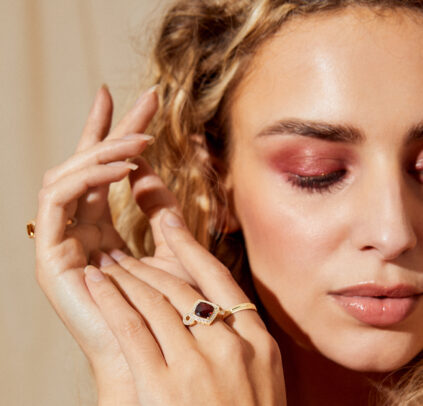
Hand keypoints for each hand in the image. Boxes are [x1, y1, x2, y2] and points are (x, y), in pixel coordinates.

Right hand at [34, 85, 157, 403]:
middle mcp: (78, 228)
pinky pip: (59, 200)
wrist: (156, 350)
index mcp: (101, 227)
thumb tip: (150, 170)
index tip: (139, 102)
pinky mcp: (50, 255)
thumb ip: (161, 210)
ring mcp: (61, 240)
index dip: (118, 134)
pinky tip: (122, 165)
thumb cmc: (168, 305)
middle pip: (87, 166)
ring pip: (69, 175)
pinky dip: (88, 177)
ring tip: (140, 140)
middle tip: (144, 97)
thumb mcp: (172, 247)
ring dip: (104, 151)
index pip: (105, 172)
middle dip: (113, 128)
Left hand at [84, 210, 286, 405]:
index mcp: (257, 341)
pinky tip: (96, 284)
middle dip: (148, 266)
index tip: (169, 221)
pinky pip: (132, 329)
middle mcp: (229, 345)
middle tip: (125, 251)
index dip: (189, 245)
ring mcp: (197, 366)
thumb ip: (240, 340)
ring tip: (107, 265)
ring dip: (126, 279)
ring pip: (154, 303)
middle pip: (181, 288)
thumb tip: (211, 308)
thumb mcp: (262, 378)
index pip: (218, 276)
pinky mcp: (162, 386)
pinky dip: (111, 302)